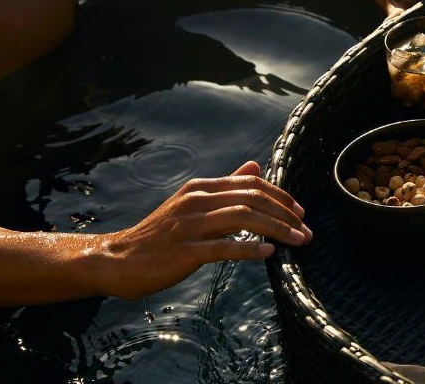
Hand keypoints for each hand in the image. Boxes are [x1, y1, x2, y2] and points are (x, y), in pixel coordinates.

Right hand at [97, 161, 311, 299]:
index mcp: (201, 188)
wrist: (117, 259)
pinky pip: (223, 247)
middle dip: (286, 214)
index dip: (281, 196)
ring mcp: (189, 225)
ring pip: (243, 219)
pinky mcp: (184, 250)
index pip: (252, 184)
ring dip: (277, 229)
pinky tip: (269, 252)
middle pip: (253, 199)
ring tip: (298, 240)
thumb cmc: (160, 235)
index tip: (300, 212)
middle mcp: (196, 201)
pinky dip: (249, 249)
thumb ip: (225, 186)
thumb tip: (255, 166)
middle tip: (306, 230)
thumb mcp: (192, 204)